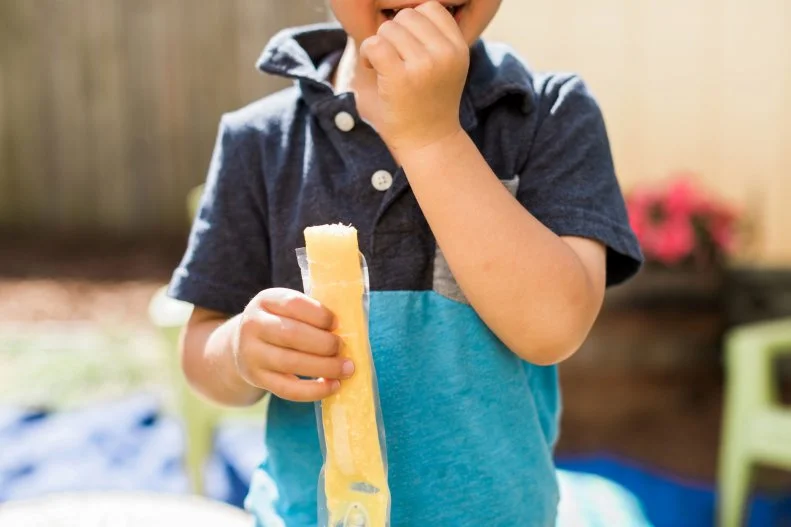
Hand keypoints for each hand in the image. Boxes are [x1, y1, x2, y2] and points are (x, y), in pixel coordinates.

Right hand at [232, 288, 353, 401]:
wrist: (242, 346)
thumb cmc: (279, 323)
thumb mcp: (287, 309)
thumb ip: (312, 314)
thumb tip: (348, 330)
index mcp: (266, 300)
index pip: (294, 304)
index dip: (320, 314)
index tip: (338, 324)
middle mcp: (253, 325)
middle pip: (292, 334)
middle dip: (325, 343)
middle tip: (344, 348)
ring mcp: (251, 354)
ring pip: (291, 362)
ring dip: (325, 367)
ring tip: (346, 369)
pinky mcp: (256, 378)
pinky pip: (287, 389)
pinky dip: (314, 391)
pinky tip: (333, 386)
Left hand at [359, 1, 468, 153]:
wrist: (428, 143)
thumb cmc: (429, 104)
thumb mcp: (444, 66)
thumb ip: (432, 37)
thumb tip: (404, 9)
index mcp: (458, 48)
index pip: (430, 8)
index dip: (412, 24)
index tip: (408, 47)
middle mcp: (445, 53)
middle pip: (406, 16)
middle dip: (394, 34)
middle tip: (393, 60)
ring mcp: (424, 65)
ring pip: (388, 28)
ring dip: (379, 45)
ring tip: (384, 68)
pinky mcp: (401, 77)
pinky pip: (375, 44)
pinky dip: (367, 54)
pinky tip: (372, 69)